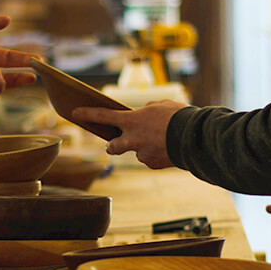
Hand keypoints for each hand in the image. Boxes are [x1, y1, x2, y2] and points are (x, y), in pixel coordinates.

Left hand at [71, 99, 188, 168]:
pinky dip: (156, 154)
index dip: (87, 114)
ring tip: (161, 139)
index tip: (75, 113)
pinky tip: (168, 148)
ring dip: (143, 148)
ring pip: (136, 152)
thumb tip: (145, 116)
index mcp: (131, 120)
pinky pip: (150, 159)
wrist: (195, 138)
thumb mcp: (161, 105)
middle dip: (112, 145)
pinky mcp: (152, 164)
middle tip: (116, 143)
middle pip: (112, 146)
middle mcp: (132, 139)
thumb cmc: (179, 117)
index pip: (103, 116)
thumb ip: (147, 110)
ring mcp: (141, 154)